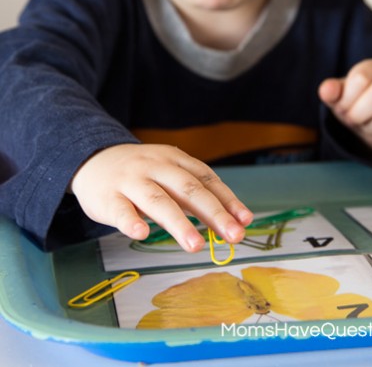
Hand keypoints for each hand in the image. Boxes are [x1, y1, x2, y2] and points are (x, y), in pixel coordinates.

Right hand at [70, 143, 252, 251]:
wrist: (93, 160)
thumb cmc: (141, 173)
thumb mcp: (169, 173)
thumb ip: (196, 195)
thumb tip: (232, 220)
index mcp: (175, 159)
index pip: (206, 179)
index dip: (227, 199)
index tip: (245, 220)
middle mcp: (155, 166)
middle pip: (188, 189)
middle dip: (213, 213)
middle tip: (233, 235)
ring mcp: (131, 181)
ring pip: (158, 201)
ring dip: (179, 223)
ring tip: (196, 245)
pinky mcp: (108, 197)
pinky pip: (121, 210)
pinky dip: (131, 221)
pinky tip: (142, 234)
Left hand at [318, 59, 371, 150]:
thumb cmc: (359, 101)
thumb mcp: (342, 95)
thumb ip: (332, 91)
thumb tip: (326, 90)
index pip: (362, 77)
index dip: (348, 97)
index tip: (342, 106)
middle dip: (359, 113)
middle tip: (352, 119)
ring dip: (371, 128)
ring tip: (366, 125)